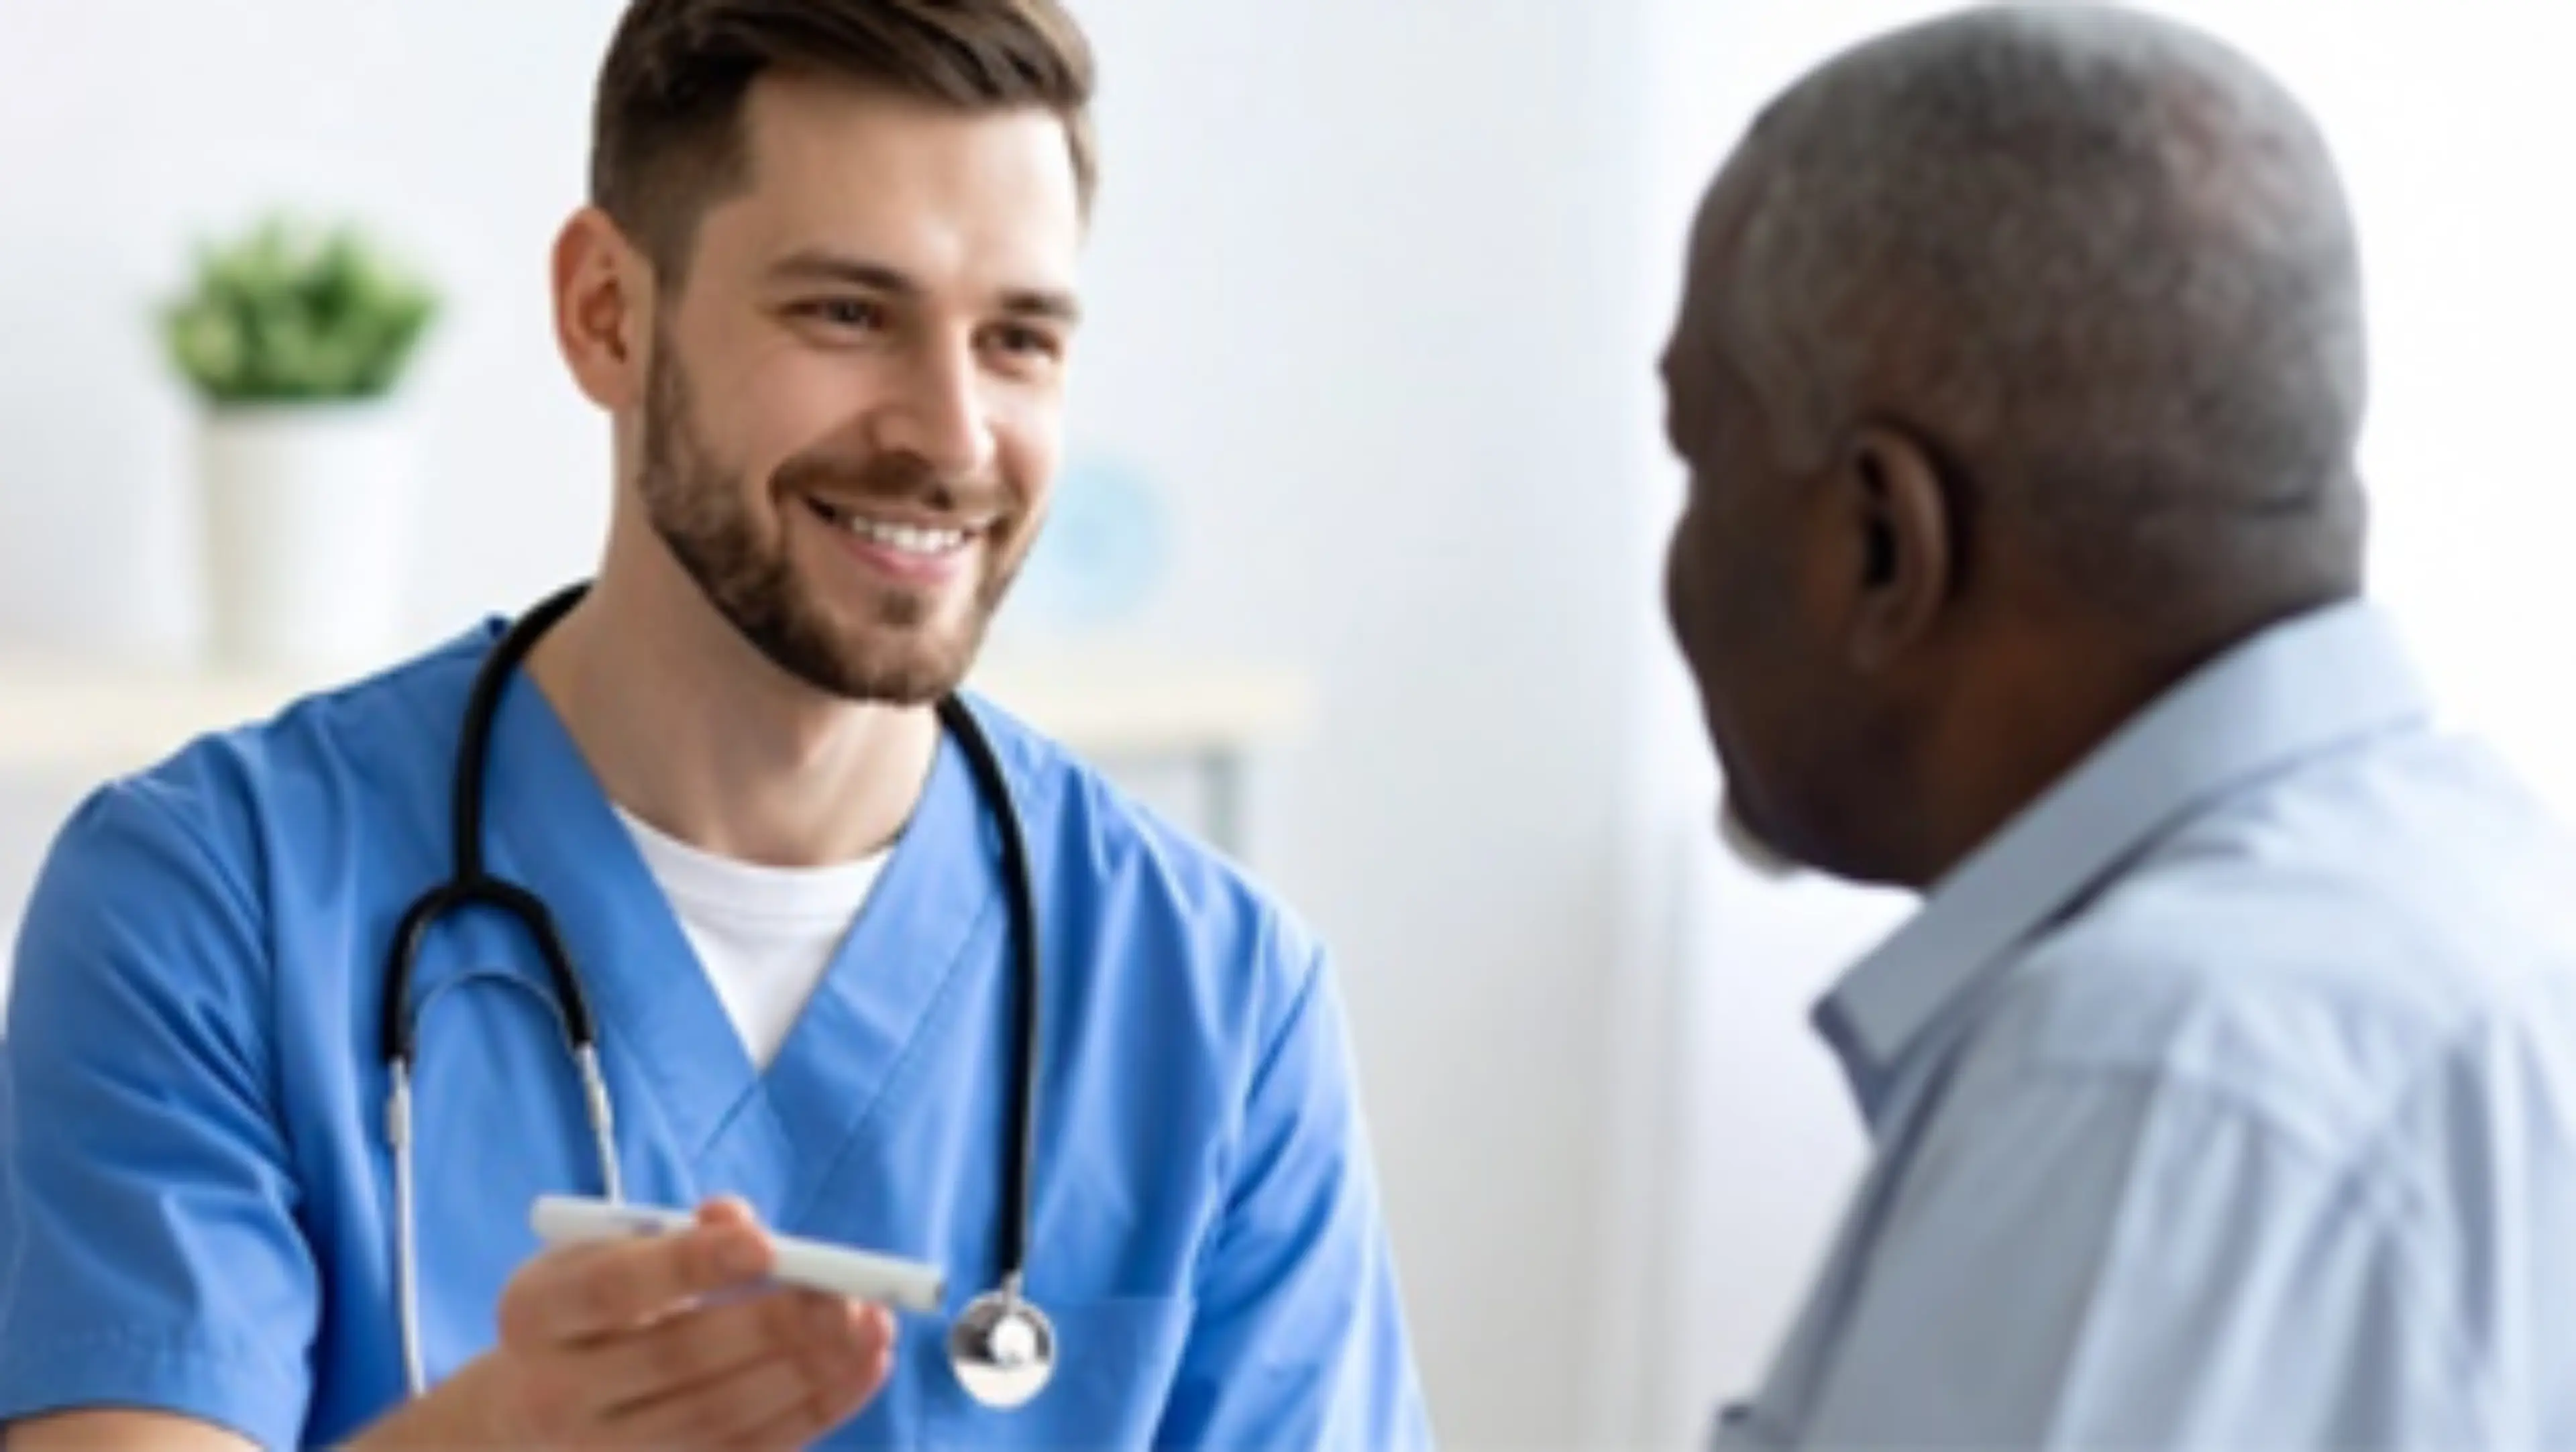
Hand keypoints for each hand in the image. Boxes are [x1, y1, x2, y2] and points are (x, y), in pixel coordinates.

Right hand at [354, 1198, 894, 1448]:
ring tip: (869, 1326)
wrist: (526, 1415)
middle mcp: (557, 1392)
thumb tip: (736, 1220)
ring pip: (718, 1418)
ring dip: (808, 1372)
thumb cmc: (587, 1311)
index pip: (611, 1290)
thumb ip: (670, 1234)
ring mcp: (606, 1449)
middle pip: (674, 1361)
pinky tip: (865, 1365)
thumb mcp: (602, 1255)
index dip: (689, 1265)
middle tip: (843, 1295)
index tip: (766, 1242)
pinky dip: (817, 1409)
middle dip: (770, 1327)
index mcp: (536, 1313)